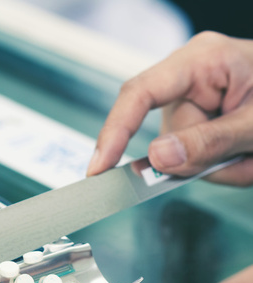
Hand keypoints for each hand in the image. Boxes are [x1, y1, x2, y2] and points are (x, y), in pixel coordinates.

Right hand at [87, 31, 252, 185]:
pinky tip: (244, 155)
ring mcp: (194, 97)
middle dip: (200, 160)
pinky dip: (220, 166)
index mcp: (202, 60)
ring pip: (180, 153)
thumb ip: (209, 142)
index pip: (140, 93)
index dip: (114, 131)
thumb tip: (157, 158)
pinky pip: (192, 155)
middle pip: (165, 134)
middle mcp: (190, 75)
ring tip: (251, 155)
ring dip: (217, 167)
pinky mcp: (200, 117)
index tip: (99, 168)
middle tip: (243, 160)